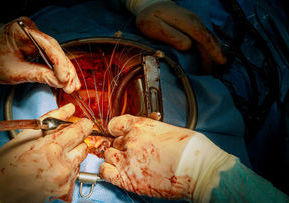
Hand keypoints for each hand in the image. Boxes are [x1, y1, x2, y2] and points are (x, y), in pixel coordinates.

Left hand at [0, 16, 79, 93]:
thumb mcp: (15, 73)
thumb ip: (40, 75)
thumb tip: (61, 82)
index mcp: (22, 30)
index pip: (48, 46)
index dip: (60, 65)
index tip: (67, 81)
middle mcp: (29, 27)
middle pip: (54, 49)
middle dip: (64, 69)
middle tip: (73, 86)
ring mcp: (32, 33)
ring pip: (53, 52)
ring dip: (63, 69)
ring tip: (72, 85)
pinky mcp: (33, 40)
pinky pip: (48, 54)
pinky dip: (55, 66)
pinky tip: (64, 77)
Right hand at [0, 104, 93, 202]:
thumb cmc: (8, 161)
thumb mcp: (29, 133)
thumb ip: (53, 118)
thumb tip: (69, 109)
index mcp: (52, 145)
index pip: (82, 130)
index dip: (83, 124)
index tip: (82, 123)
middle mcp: (61, 163)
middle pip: (84, 146)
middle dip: (77, 141)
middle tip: (63, 141)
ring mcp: (63, 178)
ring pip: (79, 161)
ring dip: (71, 157)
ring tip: (53, 157)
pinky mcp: (63, 190)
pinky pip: (74, 175)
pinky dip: (67, 171)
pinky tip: (52, 169)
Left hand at [99, 115, 235, 200]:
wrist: (197, 169)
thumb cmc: (189, 149)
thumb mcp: (166, 129)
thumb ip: (148, 131)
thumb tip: (142, 135)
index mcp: (140, 125)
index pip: (115, 124)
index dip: (116, 131)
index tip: (119, 135)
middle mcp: (131, 140)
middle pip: (114, 142)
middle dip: (122, 147)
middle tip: (134, 154)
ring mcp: (127, 159)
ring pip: (108, 155)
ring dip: (115, 159)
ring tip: (129, 164)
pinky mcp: (128, 178)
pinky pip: (105, 172)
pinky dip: (108, 172)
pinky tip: (119, 174)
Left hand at [136, 1, 226, 66]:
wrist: (151, 3)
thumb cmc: (149, 17)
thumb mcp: (153, 25)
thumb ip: (170, 35)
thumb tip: (187, 46)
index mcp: (185, 20)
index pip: (202, 35)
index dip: (212, 49)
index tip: (221, 61)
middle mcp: (194, 19)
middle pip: (209, 38)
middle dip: (215, 54)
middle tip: (215, 72)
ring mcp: (195, 21)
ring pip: (208, 38)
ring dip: (213, 52)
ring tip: (212, 70)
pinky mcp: (194, 25)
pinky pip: (204, 37)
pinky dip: (208, 48)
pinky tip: (208, 59)